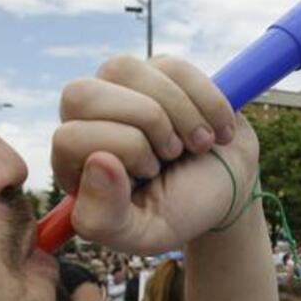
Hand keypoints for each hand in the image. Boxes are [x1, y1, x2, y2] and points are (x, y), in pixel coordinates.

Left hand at [52, 55, 257, 253]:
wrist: (231, 188)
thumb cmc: (182, 212)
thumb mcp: (143, 234)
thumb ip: (104, 219)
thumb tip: (99, 162)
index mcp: (73, 161)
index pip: (69, 137)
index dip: (121, 152)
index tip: (151, 175)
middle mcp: (87, 118)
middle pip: (81, 94)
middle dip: (142, 124)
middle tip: (172, 153)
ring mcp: (121, 88)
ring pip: (123, 69)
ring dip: (177, 112)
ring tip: (199, 143)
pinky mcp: (159, 70)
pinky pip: (174, 66)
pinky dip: (208, 102)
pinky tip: (218, 130)